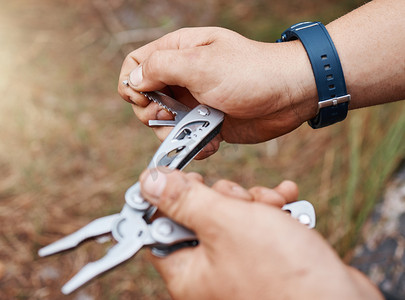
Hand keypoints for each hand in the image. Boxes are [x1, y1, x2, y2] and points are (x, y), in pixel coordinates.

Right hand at [118, 27, 317, 158]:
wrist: (289, 96)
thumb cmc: (250, 73)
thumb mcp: (200, 64)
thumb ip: (160, 68)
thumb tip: (134, 81)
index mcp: (178, 52)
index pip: (135, 65)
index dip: (132, 85)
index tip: (146, 100)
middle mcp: (183, 76)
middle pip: (145, 99)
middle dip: (153, 114)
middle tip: (172, 116)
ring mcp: (195, 101)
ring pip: (164, 123)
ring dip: (174, 134)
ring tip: (196, 131)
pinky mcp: (208, 122)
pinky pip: (187, 138)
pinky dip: (194, 144)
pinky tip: (212, 141)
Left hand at [139, 169, 382, 299]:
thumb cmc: (282, 275)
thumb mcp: (225, 224)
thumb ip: (185, 200)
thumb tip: (150, 182)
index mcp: (188, 270)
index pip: (161, 224)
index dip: (171, 196)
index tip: (188, 178)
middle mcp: (210, 270)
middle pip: (200, 214)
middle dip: (225, 196)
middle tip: (240, 199)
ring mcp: (239, 263)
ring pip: (233, 214)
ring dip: (253, 201)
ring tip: (273, 205)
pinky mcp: (265, 257)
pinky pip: (258, 223)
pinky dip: (271, 210)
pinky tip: (286, 202)